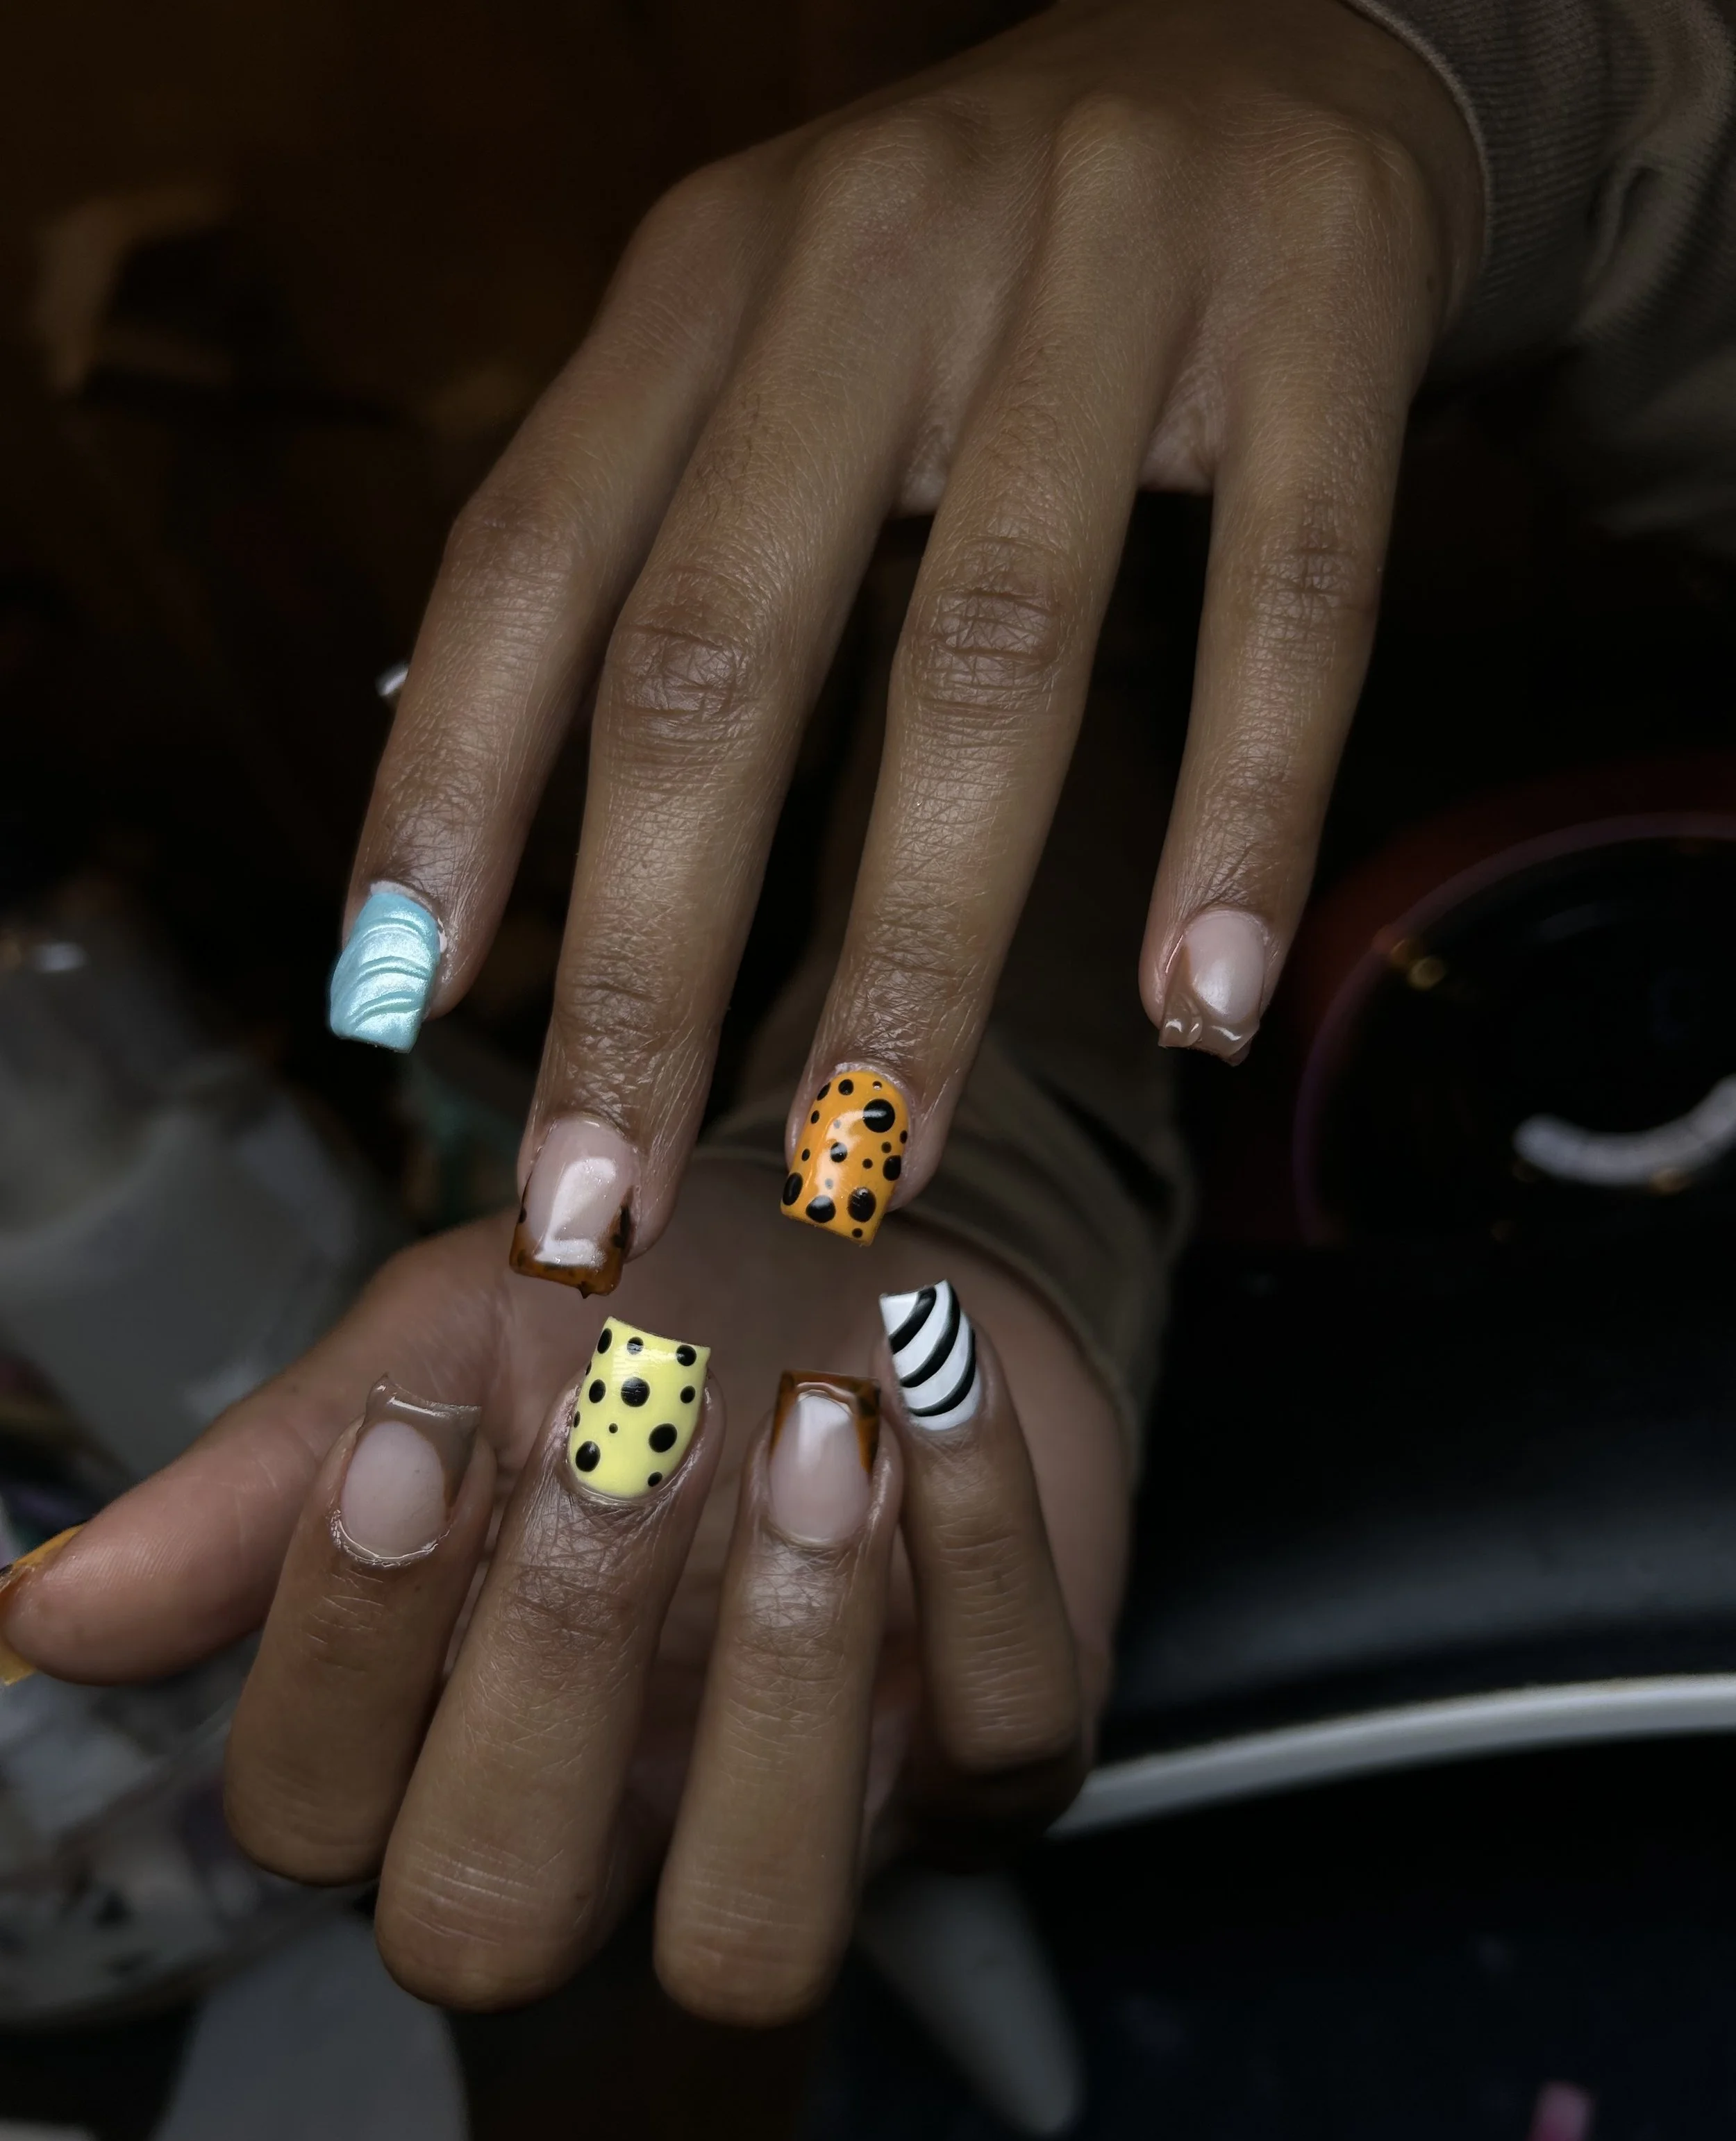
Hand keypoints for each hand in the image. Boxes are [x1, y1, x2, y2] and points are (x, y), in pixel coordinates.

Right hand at [5, 1169, 1124, 2017]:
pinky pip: (1011, 1738)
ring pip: (753, 1934)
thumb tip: (43, 1611)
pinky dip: (984, 1540)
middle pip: (491, 1924)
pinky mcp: (1007, 1760)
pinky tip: (939, 1377)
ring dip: (776, 1673)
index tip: (406, 1430)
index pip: (314, 1821)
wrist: (862, 1253)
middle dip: (541, 1667)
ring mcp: (819, 1822)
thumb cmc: (633, 1314)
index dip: (336, 1650)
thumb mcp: (444, 1353)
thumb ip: (267, 1484)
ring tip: (811, 1424)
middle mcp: (612, 1831)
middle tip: (620, 1424)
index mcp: (444, 1741)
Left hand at [335, 0, 1480, 1283]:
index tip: (396, 1007)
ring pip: (988, 652)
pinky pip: (1286, 601)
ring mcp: (1102, 271)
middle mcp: (872, 258)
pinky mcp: (1316, 312)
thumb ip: (659, 550)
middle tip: (602, 1193)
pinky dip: (1240, 817)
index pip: (531, 555)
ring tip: (878, 1161)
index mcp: (706, 277)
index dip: (449, 786)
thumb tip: (514, 863)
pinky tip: (1202, 1005)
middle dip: (648, 957)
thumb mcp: (775, 346)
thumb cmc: (980, 271)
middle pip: (725, 645)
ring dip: (921, 946)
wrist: (1279, 29)